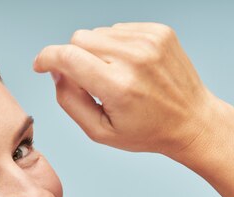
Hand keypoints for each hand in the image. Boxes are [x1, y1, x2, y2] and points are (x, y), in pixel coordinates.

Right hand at [33, 22, 221, 157]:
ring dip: (96, 52)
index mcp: (117, 86)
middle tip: (88, 81)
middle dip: (73, 58)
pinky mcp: (159, 31)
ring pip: (98, 33)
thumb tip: (56, 71)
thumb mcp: (99, 131)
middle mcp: (134, 58)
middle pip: (79, 39)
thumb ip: (69, 100)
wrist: (193, 120)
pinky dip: (115, 46)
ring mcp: (149, 40)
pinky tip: (128, 66)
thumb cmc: (146, 131)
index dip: (46, 57)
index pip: (67, 56)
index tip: (40, 65)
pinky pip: (118, 29)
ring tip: (113, 76)